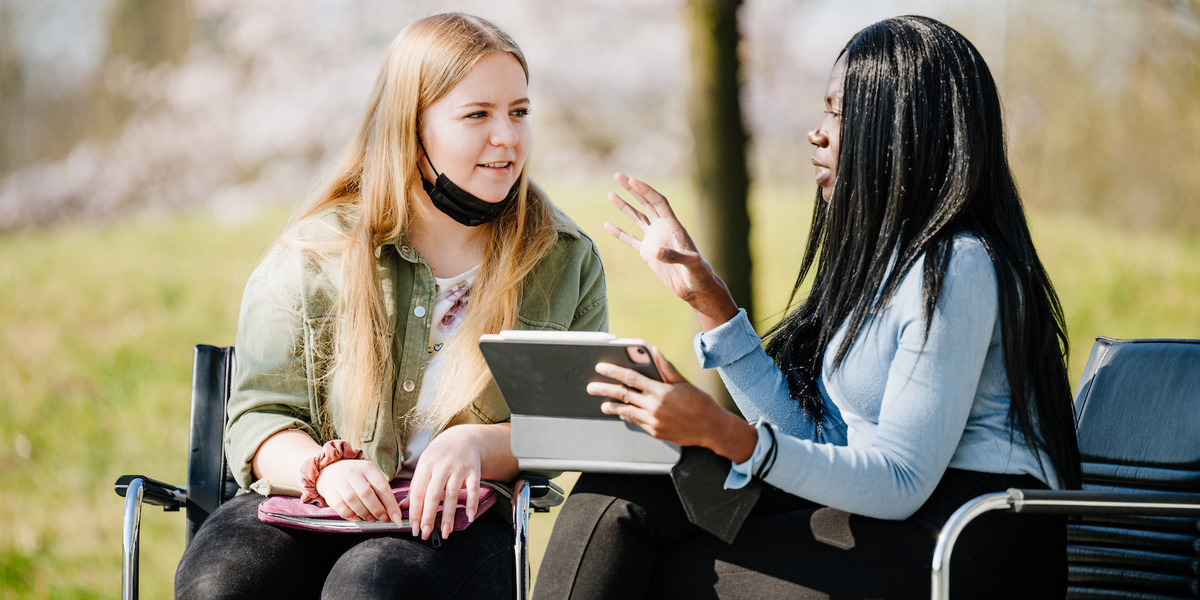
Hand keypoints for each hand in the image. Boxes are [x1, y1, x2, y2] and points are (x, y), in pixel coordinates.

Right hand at [315, 458, 403, 522]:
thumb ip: (381, 491)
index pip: (382, 487)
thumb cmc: (356, 476)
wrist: (330, 468)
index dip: (391, 504)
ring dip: (365, 514)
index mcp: (368, 468)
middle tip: (384, 519)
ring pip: (353, 501)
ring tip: (371, 519)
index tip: (397, 517)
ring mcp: (339, 482)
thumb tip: (393, 511)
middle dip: (378, 510)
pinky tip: (358, 518)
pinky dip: (351, 516)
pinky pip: (341, 507)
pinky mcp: (329, 491)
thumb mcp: (370, 476)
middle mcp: (353, 473)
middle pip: (367, 494)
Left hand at [402, 426, 483, 540]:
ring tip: (445, 533)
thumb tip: (402, 507)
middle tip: (425, 534)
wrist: (464, 438)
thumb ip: (415, 486)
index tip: (413, 528)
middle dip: (429, 517)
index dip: (415, 511)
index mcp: (426, 466)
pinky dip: (472, 503)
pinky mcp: (473, 472)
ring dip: (449, 516)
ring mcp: (459, 469)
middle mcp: (442, 467)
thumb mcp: (425, 465)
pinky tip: (469, 517)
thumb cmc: (440, 455)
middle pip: (433, 496)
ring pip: (452, 495)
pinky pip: (473, 490)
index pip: (418, 492)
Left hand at [589, 347, 756, 460]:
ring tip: (602, 405)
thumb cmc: (700, 403)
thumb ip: (666, 368)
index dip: (613, 371)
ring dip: (612, 407)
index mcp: (661, 391)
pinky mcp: (656, 432)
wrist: (712, 429)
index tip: (601, 368)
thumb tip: (654, 350)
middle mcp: (655, 407)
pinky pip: (637, 422)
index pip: (631, 378)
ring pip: (626, 412)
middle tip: (591, 387)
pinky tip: (622, 413)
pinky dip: (628, 416)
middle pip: (623, 395)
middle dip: (604, 390)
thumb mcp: (683, 382)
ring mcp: (654, 422)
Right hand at [605, 173, 737, 328]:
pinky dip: (619, 232)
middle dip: (632, 189)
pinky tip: (607, 224)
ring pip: (637, 217)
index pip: (658, 202)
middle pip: (646, 203)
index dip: (646, 190)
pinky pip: (630, 239)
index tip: (632, 181)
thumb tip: (656, 252)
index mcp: (674, 225)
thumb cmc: (698, 274)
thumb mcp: (690, 263)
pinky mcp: (648, 253)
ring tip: (611, 194)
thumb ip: (675, 256)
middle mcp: (663, 228)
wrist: (694, 288)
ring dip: (624, 206)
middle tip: (618, 176)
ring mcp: (654, 239)